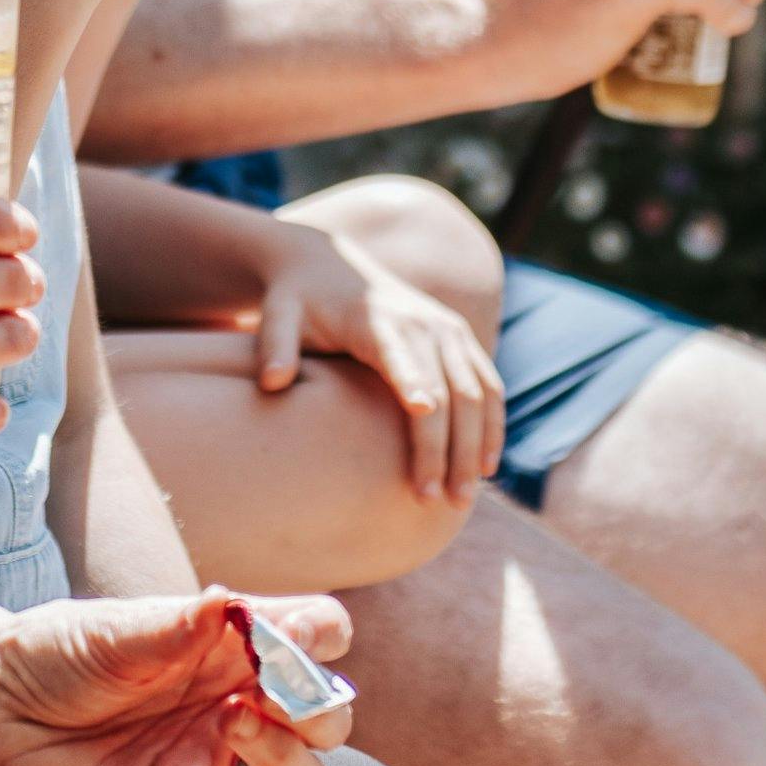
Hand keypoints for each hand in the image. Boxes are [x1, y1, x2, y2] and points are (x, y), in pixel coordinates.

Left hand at [0, 588, 357, 765]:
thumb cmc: (60, 649)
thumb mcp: (119, 627)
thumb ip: (178, 625)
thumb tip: (229, 604)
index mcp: (234, 644)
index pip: (317, 636)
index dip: (321, 638)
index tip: (294, 640)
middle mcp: (235, 701)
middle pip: (325, 718)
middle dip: (317, 712)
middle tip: (269, 696)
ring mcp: (210, 757)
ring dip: (283, 760)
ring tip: (230, 728)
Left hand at [248, 221, 505, 505]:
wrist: (328, 264)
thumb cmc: (298, 301)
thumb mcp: (277, 314)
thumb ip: (274, 344)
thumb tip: (272, 381)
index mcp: (378, 319)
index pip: (401, 356)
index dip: (414, 385)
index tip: (422, 416)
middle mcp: (423, 323)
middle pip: (448, 389)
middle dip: (447, 447)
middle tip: (435, 501)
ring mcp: (447, 330)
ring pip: (478, 392)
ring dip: (477, 445)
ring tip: (463, 499)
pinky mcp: (459, 339)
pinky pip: (488, 386)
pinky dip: (493, 426)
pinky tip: (486, 467)